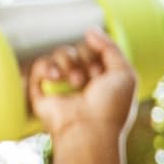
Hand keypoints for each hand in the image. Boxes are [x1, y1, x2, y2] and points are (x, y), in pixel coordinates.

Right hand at [29, 28, 137, 152]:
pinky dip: (47, 66)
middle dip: (85, 58)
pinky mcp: (42, 93)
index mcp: (100, 81)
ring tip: (76, 82)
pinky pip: (40, 65)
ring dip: (69, 63)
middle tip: (89, 79)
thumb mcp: (124, 73)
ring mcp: (61, 87)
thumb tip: (89, 31)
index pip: (95, 51)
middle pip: (78, 49)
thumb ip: (111, 48)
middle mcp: (81, 84)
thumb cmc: (110, 108)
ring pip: (60, 54)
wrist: (88, 132)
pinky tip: (56, 77)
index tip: (103, 73)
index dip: (99, 54)